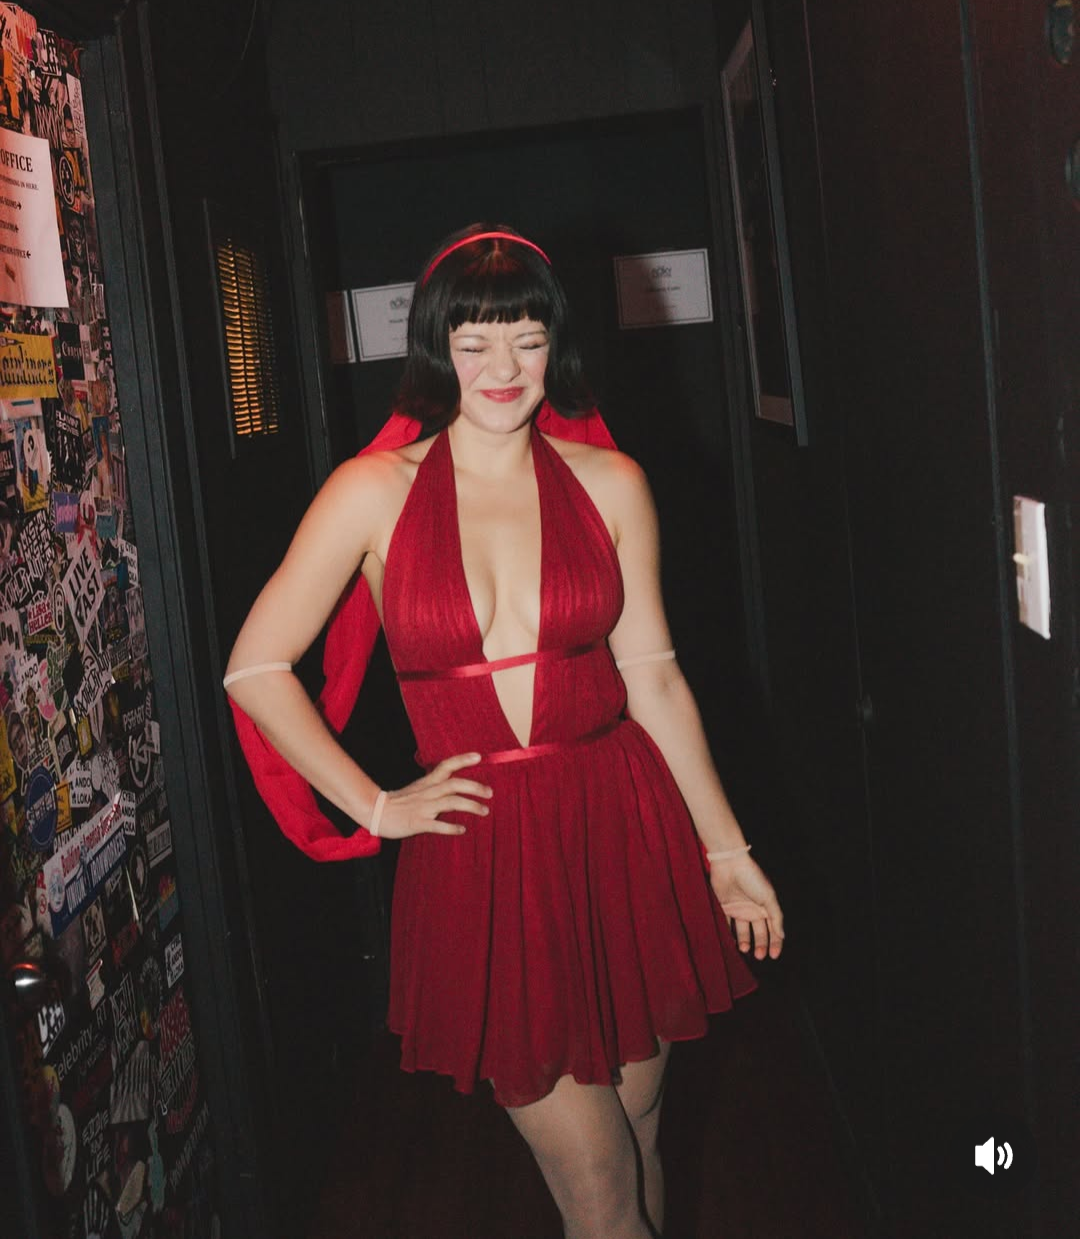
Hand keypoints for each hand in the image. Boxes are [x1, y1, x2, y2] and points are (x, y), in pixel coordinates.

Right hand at [374, 752, 492, 839]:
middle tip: (490, 793)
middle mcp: (428, 792)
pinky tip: (462, 829)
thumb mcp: (418, 789)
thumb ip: (435, 786)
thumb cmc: (399, 802)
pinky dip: (451, 827)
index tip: (479, 756)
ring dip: (470, 805)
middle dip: (475, 787)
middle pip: (454, 784)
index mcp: (428, 783)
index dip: (463, 760)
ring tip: (484, 811)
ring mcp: (423, 807)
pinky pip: (437, 825)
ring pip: (450, 802)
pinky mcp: (418, 822)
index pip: (446, 766)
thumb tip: (454, 787)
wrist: (376, 811)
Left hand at [709, 854, 784, 959]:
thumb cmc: (752, 877)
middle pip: (759, 933)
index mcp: (766, 907)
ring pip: (743, 932)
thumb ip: (776, 917)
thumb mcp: (769, 897)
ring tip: (745, 950)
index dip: (775, 943)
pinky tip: (731, 944)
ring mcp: (739, 909)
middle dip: (760, 946)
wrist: (729, 863)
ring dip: (745, 942)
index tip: (774, 956)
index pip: (773, 929)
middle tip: (759, 956)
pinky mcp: (725, 908)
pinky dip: (729, 935)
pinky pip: (727, 925)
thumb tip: (782, 935)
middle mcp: (753, 910)